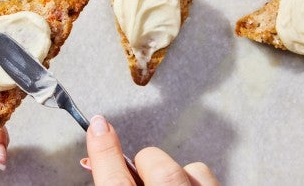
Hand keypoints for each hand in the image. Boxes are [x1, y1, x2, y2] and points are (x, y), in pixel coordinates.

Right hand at [84, 115, 219, 185]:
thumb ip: (114, 180)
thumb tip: (99, 159)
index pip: (115, 180)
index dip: (104, 149)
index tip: (98, 124)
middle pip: (158, 166)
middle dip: (149, 166)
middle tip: (145, 180)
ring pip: (190, 168)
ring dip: (177, 175)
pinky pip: (206, 175)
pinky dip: (195, 181)